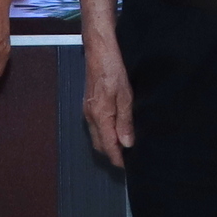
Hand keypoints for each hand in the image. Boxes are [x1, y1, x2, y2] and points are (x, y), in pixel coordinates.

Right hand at [81, 37, 135, 167]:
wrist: (99, 50)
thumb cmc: (112, 69)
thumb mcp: (125, 95)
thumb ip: (125, 121)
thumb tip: (127, 143)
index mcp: (100, 116)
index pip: (108, 146)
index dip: (118, 159)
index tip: (128, 167)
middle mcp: (90, 116)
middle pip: (99, 145)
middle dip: (112, 154)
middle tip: (129, 158)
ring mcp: (87, 110)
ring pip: (97, 136)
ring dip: (108, 144)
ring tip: (125, 145)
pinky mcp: (89, 104)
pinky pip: (95, 126)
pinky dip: (105, 133)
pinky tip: (116, 129)